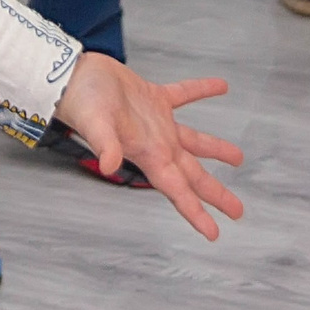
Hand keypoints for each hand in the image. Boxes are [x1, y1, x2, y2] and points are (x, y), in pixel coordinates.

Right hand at [50, 54, 244, 241]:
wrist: (71, 76)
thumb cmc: (82, 102)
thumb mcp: (95, 126)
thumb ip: (105, 146)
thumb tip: (110, 166)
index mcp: (148, 155)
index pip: (177, 190)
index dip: (195, 212)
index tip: (214, 232)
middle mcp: (156, 144)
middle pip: (192, 175)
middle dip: (214, 193)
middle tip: (237, 211)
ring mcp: (156, 122)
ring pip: (193, 140)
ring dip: (215, 148)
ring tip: (238, 157)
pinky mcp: (152, 97)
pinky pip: (184, 95)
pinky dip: (201, 90)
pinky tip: (220, 86)